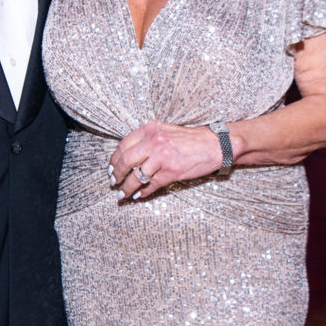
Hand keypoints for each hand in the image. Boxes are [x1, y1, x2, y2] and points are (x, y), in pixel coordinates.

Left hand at [108, 120, 223, 199]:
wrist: (215, 145)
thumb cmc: (190, 139)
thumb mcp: (165, 131)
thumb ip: (147, 139)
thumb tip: (128, 157)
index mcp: (150, 129)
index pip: (124, 145)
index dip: (114, 159)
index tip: (111, 168)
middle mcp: (154, 141)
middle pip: (126, 161)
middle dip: (116, 174)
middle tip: (113, 182)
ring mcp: (162, 157)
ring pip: (136, 176)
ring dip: (127, 187)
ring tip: (122, 194)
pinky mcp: (171, 172)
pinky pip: (151, 185)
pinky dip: (143, 192)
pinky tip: (138, 196)